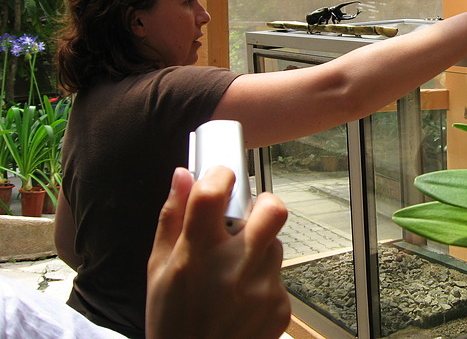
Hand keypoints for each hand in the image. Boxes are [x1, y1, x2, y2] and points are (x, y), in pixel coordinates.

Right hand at [146, 167, 289, 338]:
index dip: (220, 176)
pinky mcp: (280, 306)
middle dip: (262, 205)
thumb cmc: (172, 321)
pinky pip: (279, 276)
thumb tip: (182, 176)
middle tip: (247, 216)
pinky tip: (242, 297)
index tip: (220, 178)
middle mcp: (232, 269)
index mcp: (196, 255)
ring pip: (275, 244)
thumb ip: (171, 218)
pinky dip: (263, 280)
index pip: (213, 193)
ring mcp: (261, 289)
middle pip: (272, 210)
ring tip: (234, 270)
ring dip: (259, 248)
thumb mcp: (156, 270)